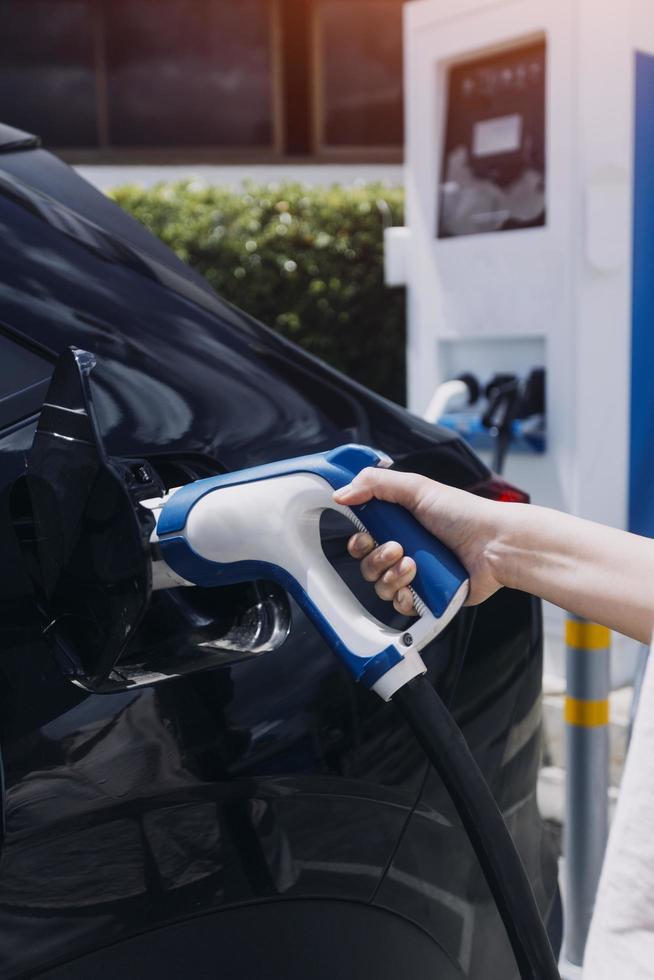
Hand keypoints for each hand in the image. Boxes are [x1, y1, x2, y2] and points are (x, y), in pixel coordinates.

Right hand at [333, 468, 511, 612]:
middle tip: (396, 548)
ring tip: (412, 565)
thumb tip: (341, 493)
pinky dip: (402, 597)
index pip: (364, 538)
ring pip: (381, 586)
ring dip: (391, 575)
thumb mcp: (417, 488)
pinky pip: (399, 606)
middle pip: (367, 565)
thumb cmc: (464, 514)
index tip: (364, 536)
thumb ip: (375, 484)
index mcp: (400, 525)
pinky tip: (415, 586)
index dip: (358, 541)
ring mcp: (416, 576)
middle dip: (375, 559)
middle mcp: (405, 550)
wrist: (496, 545)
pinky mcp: (427, 598)